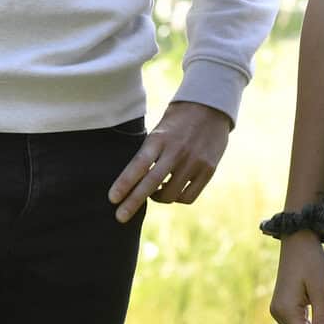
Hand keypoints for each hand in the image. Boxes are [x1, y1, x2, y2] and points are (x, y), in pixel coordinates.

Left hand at [107, 100, 231, 222]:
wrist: (211, 106)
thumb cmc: (177, 120)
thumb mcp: (159, 130)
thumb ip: (149, 154)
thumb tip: (133, 183)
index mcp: (160, 138)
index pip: (139, 164)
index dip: (125, 183)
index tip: (112, 198)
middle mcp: (177, 151)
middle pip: (151, 183)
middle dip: (133, 202)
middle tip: (120, 217)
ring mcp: (194, 161)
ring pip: (170, 194)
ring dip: (158, 198)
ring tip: (153, 193)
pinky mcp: (208, 170)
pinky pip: (188, 196)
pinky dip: (177, 198)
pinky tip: (172, 191)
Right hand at [269, 233, 323, 323]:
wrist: (298, 238)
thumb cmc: (312, 261)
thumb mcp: (322, 292)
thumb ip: (323, 321)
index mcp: (286, 311)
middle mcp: (277, 313)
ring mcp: (278, 309)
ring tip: (323, 311)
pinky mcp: (282, 305)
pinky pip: (295, 322)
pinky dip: (307, 323)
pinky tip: (318, 314)